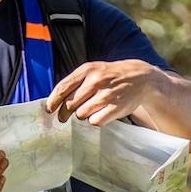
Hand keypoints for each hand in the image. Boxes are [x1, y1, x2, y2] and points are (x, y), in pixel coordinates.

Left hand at [46, 59, 164, 125]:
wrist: (140, 78)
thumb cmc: (111, 76)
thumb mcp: (94, 70)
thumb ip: (75, 82)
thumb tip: (56, 101)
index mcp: (88, 70)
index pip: (63, 88)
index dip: (53, 101)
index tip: (50, 110)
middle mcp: (96, 81)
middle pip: (70, 104)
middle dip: (65, 112)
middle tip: (64, 117)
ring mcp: (106, 95)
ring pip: (81, 114)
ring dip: (82, 115)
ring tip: (90, 109)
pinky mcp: (115, 108)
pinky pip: (95, 121)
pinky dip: (95, 120)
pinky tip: (100, 113)